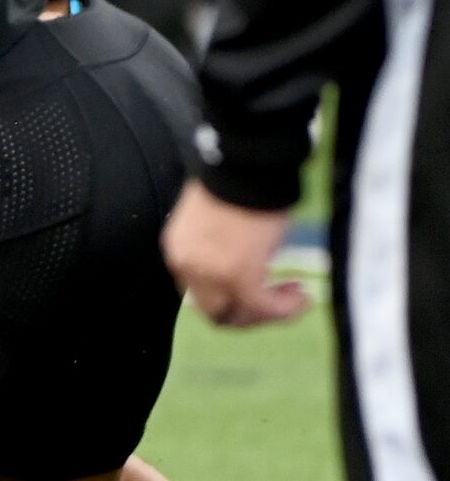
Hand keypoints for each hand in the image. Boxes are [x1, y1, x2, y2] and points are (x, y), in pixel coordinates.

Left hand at [162, 181, 309, 327]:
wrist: (247, 165)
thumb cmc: (239, 183)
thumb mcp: (221, 223)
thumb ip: (224, 250)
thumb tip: (252, 268)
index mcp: (180, 250)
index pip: (201, 294)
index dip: (234, 297)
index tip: (263, 287)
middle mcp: (187, 266)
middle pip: (216, 311)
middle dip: (251, 312)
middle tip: (281, 298)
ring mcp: (210, 274)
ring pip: (238, 316)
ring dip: (270, 312)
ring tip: (296, 295)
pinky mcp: (238, 277)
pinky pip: (262, 307)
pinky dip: (284, 309)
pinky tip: (301, 298)